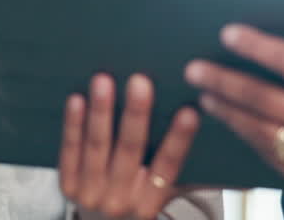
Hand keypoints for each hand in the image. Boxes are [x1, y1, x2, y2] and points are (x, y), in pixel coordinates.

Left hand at [59, 74, 200, 218]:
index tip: (191, 111)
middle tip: (140, 81)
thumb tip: (214, 129)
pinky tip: (77, 100)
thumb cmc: (139, 200)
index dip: (180, 139)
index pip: (168, 167)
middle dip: (136, 114)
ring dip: (101, 112)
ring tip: (103, 81)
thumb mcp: (166, 192)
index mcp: (150, 203)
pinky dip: (73, 125)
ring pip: (97, 147)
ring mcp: (91, 194)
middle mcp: (120, 200)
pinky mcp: (68, 185)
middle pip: (130, 151)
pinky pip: (69, 151)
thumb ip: (189, 169)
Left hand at [185, 3, 283, 217]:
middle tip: (195, 68)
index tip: (228, 33)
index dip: (256, 46)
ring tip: (203, 95)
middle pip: (263, 98)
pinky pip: (267, 154)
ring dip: (226, 111)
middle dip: (224, 81)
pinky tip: (228, 121)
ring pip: (258, 129)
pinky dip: (245, 136)